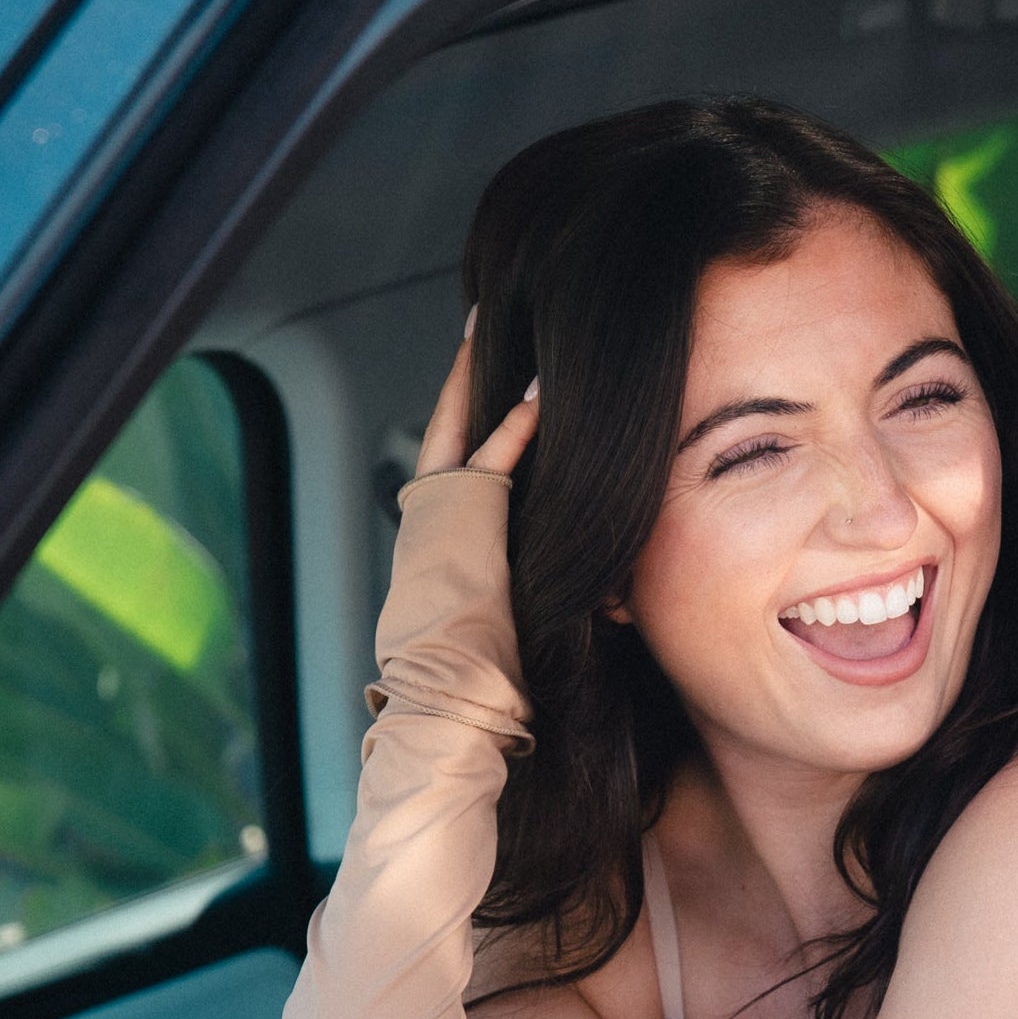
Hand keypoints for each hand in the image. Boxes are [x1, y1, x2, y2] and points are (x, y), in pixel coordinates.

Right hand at [371, 320, 541, 738]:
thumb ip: (511, 598)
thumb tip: (590, 610)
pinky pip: (494, 456)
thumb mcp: (491, 633)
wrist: (443, 692)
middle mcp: (427, 521)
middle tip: (475, 326)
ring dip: (484, 380)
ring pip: (462, 429)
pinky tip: (539, 395)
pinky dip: (516, 426)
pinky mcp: (463, 513)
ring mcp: (439, 513)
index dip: (468, 427)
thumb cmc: (471, 683)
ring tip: (500, 331)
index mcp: (432, 547)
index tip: (485, 393)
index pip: (452, 470)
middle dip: (461, 377)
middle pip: (446, 429)